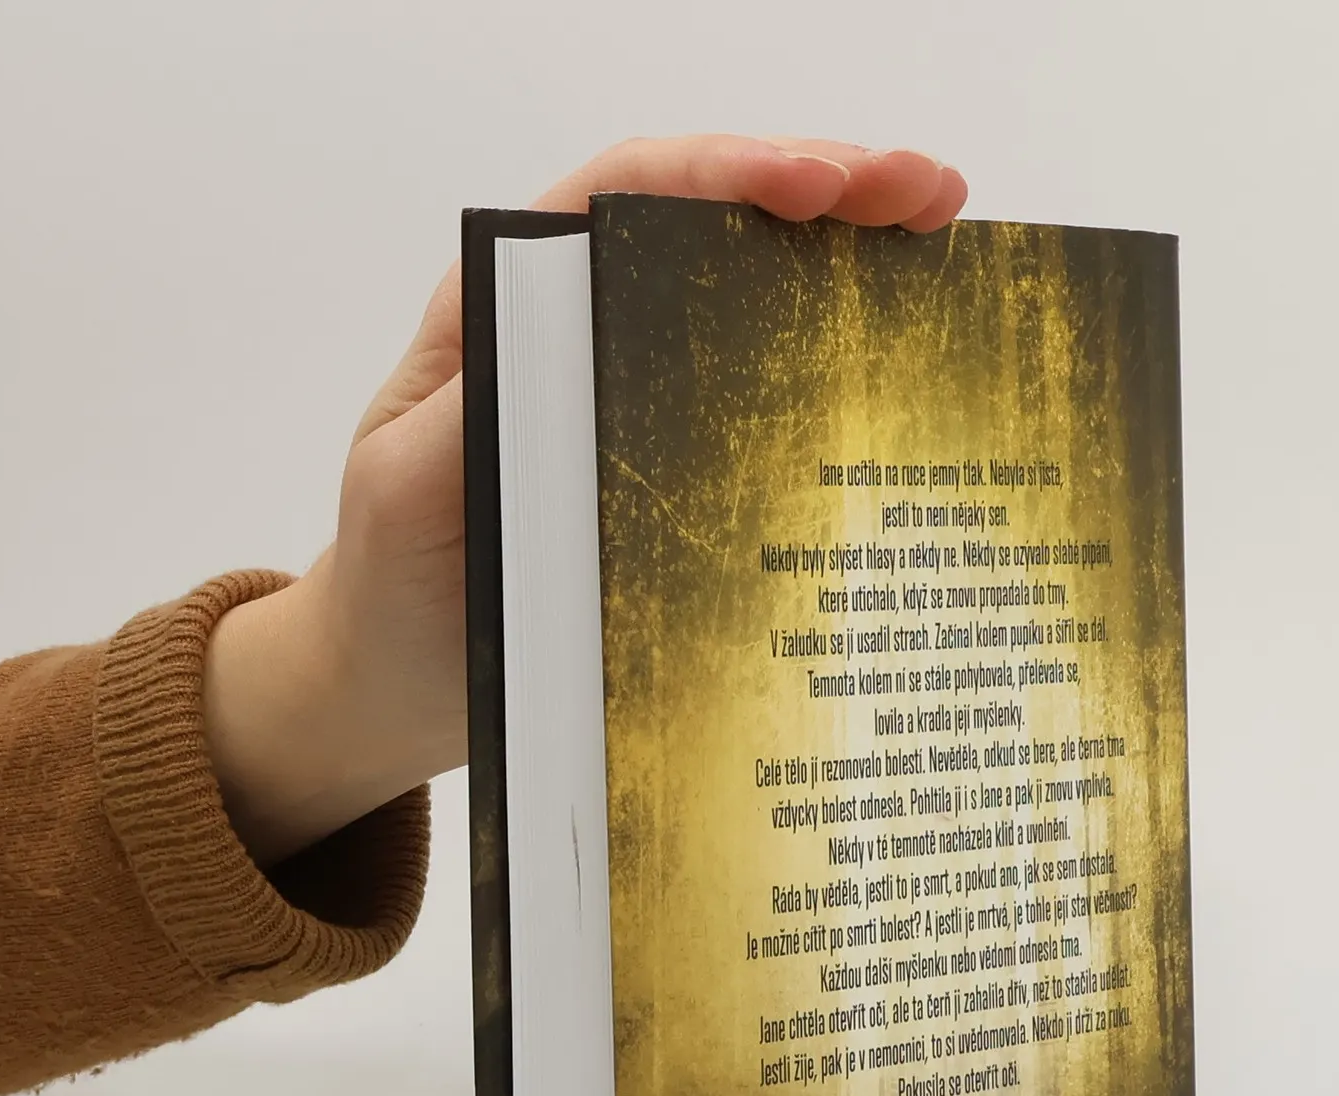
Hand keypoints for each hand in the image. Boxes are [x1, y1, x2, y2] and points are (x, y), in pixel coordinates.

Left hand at [204, 137, 968, 867]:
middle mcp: (585, 331)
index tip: (821, 186)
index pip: (627, 195)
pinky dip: (835, 365)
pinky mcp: (675, 467)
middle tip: (930, 194)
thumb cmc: (394, 583)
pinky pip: (762, 398)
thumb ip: (469, 416)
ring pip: (751, 298)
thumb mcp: (409, 491)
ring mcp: (637, 395)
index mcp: (514, 309)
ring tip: (944, 239)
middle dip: (827, 190)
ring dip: (850, 261)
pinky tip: (906, 351)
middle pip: (712, 223)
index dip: (728, 173)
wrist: (400, 679)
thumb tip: (561, 350)